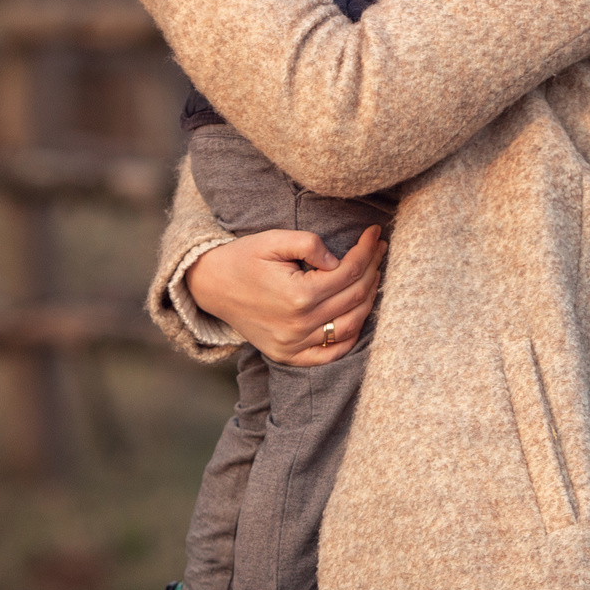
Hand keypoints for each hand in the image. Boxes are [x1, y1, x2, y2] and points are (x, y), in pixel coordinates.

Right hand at [184, 224, 384, 365]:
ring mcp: (294, 344)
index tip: (374, 234)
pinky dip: (349, 337)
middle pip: (354, 298)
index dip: (366, 251)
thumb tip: (338, 260)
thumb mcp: (273, 239)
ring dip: (368, 301)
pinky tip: (357, 315)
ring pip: (349, 326)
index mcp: (298, 295)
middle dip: (372, 270)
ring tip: (372, 276)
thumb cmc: (243, 258)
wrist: (211, 285)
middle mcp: (299, 324)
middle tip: (379, 250)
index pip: (348, 272)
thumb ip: (308, 243)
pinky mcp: (289, 355)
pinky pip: (330, 354)